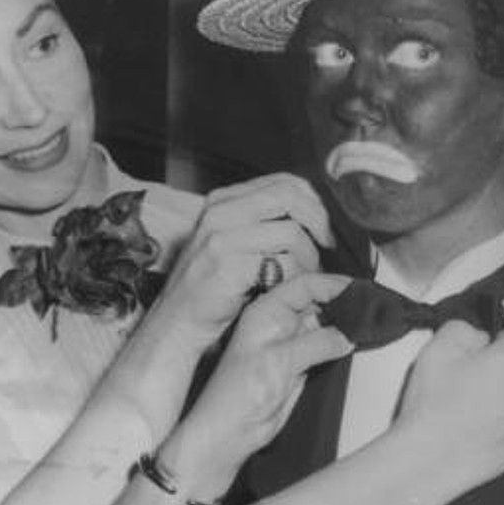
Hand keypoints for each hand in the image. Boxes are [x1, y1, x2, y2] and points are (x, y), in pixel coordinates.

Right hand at [154, 173, 334, 347]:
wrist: (176, 322)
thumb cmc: (212, 289)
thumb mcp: (232, 244)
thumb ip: (262, 224)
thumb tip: (313, 217)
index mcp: (223, 201)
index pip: (284, 182)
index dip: (313, 202)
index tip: (323, 227)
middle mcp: (221, 212)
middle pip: (291, 197)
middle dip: (319, 223)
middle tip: (327, 247)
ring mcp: (222, 236)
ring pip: (292, 232)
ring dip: (309, 258)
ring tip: (306, 276)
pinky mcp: (229, 263)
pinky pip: (283, 262)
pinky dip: (296, 277)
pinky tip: (290, 289)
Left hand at [164, 273, 353, 486]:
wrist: (231, 432)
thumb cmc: (238, 394)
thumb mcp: (280, 361)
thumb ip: (317, 343)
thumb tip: (348, 335)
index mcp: (267, 311)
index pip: (305, 284)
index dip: (333, 284)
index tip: (360, 290)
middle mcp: (280, 322)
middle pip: (319, 299)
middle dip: (345, 300)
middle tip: (373, 305)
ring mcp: (292, 342)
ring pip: (327, 322)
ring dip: (348, 321)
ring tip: (372, 321)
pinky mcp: (302, 362)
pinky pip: (329, 345)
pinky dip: (345, 342)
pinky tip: (361, 340)